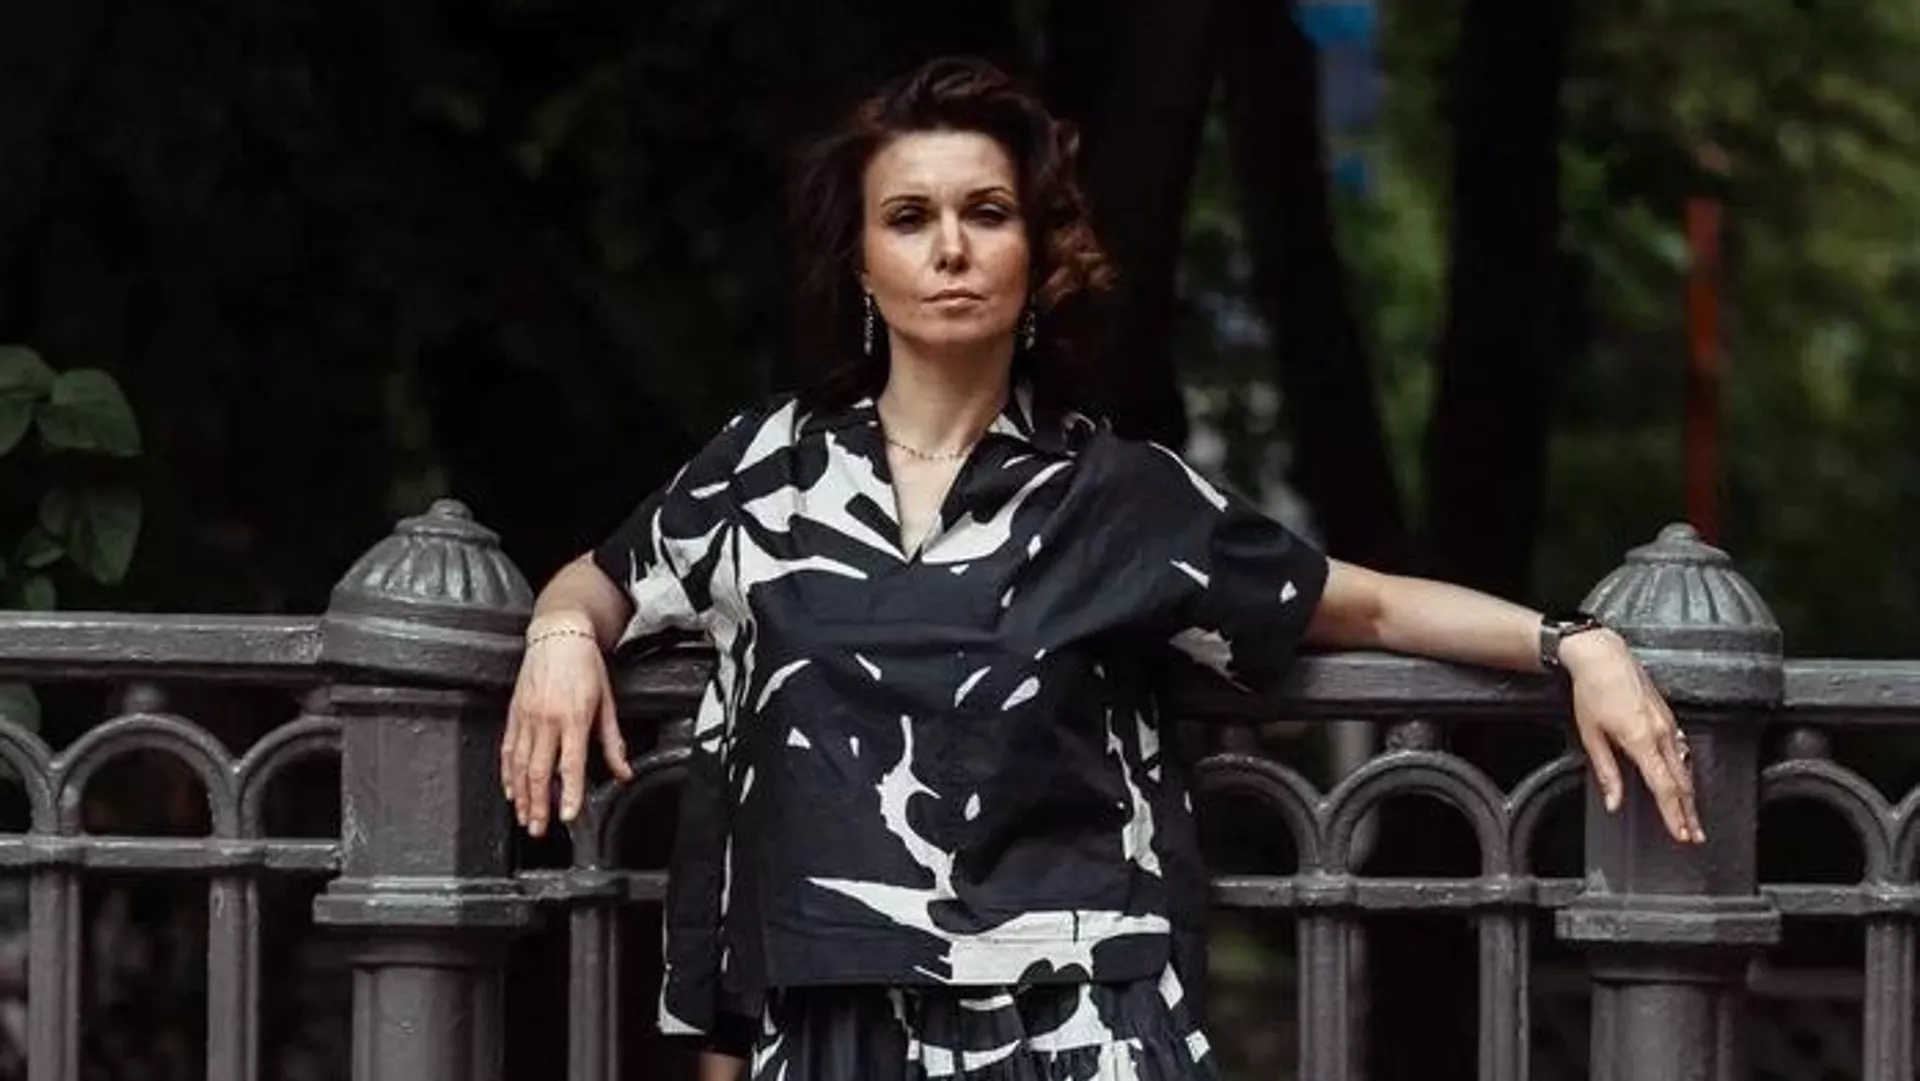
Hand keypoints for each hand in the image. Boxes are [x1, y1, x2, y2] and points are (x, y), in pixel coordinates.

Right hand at [501, 614, 634, 836]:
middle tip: (539, 829)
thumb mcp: (607, 702)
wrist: (559, 635)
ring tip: (524, 817)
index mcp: (574, 717)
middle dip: (538, 805)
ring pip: (519, 764)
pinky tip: (511, 789)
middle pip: (539, 771)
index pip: (571, 764)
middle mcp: (547, 719)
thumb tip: (624, 772)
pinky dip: (507, 773)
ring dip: (521, 795)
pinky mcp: (514, 713)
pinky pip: (507, 749)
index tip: (569, 815)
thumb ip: (613, 742)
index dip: (570, 793)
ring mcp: (527, 716)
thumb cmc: (585, 665)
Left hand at [1561, 629, 1703, 843]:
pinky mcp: (1667, 717)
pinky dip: (1685, 773)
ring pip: (1685, 767)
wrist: (1603, 655)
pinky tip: (1684, 784)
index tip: (1681, 834)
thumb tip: (1613, 802)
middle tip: (1694, 836)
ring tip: (1692, 818)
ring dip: (1689, 795)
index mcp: (1642, 739)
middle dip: (1688, 812)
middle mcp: (1661, 732)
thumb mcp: (1591, 735)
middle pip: (1681, 781)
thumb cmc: (1592, 691)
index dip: (1674, 814)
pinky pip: (1681, 752)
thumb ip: (1606, 772)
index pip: (1665, 786)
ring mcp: (1668, 724)